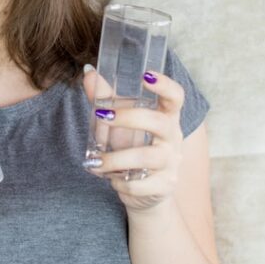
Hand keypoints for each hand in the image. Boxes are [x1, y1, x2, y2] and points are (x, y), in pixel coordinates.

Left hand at [82, 65, 185, 214]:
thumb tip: (89, 73)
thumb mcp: (120, 122)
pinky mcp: (165, 185)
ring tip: (95, 162)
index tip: (146, 74)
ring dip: (115, 159)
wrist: (145, 190)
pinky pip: (139, 184)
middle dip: (128, 118)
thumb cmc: (133, 147)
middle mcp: (173, 137)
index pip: (175, 97)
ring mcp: (171, 162)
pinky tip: (111, 179)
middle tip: (102, 115)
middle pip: (159, 122)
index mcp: (166, 116)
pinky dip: (119, 182)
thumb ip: (106, 98)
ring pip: (146, 157)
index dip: (165, 85)